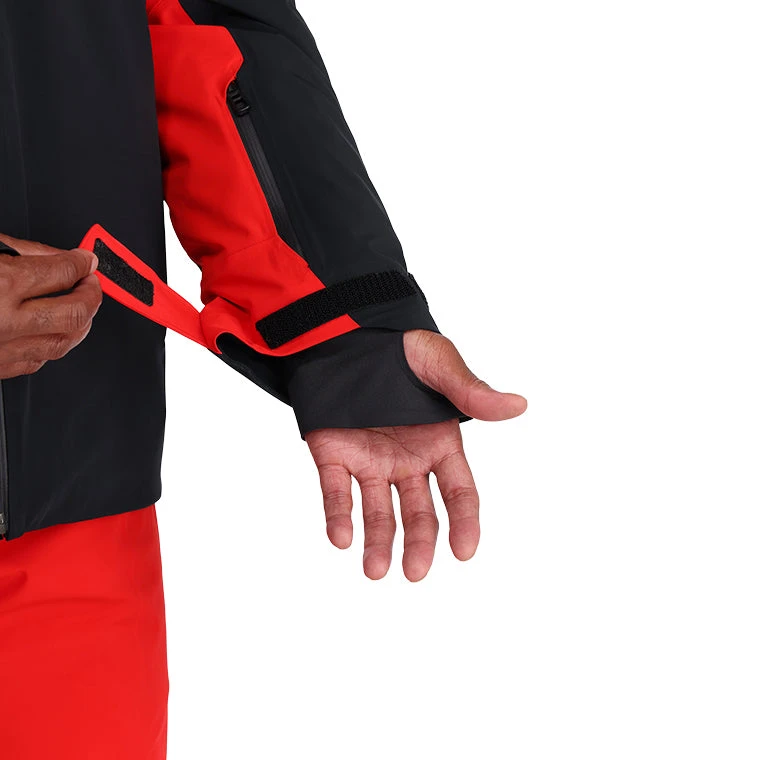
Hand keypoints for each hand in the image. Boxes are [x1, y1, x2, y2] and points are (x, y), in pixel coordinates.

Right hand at [0, 233, 101, 378]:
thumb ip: (22, 252)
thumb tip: (58, 256)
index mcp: (0, 284)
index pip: (62, 271)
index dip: (82, 262)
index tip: (87, 260)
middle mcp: (5, 321)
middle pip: (75, 312)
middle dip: (92, 294)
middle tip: (91, 283)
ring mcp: (1, 349)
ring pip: (63, 343)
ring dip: (80, 323)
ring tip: (80, 306)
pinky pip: (37, 361)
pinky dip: (51, 344)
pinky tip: (51, 331)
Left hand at [304, 329, 526, 581]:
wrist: (351, 333)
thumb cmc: (403, 348)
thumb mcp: (440, 366)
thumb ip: (472, 393)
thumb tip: (518, 405)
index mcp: (438, 444)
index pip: (458, 492)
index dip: (464, 522)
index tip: (464, 552)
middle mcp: (406, 461)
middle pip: (418, 512)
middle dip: (419, 543)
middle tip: (416, 572)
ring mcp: (369, 460)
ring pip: (376, 510)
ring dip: (376, 541)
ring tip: (375, 571)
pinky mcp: (333, 454)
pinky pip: (334, 490)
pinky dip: (337, 515)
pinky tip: (341, 539)